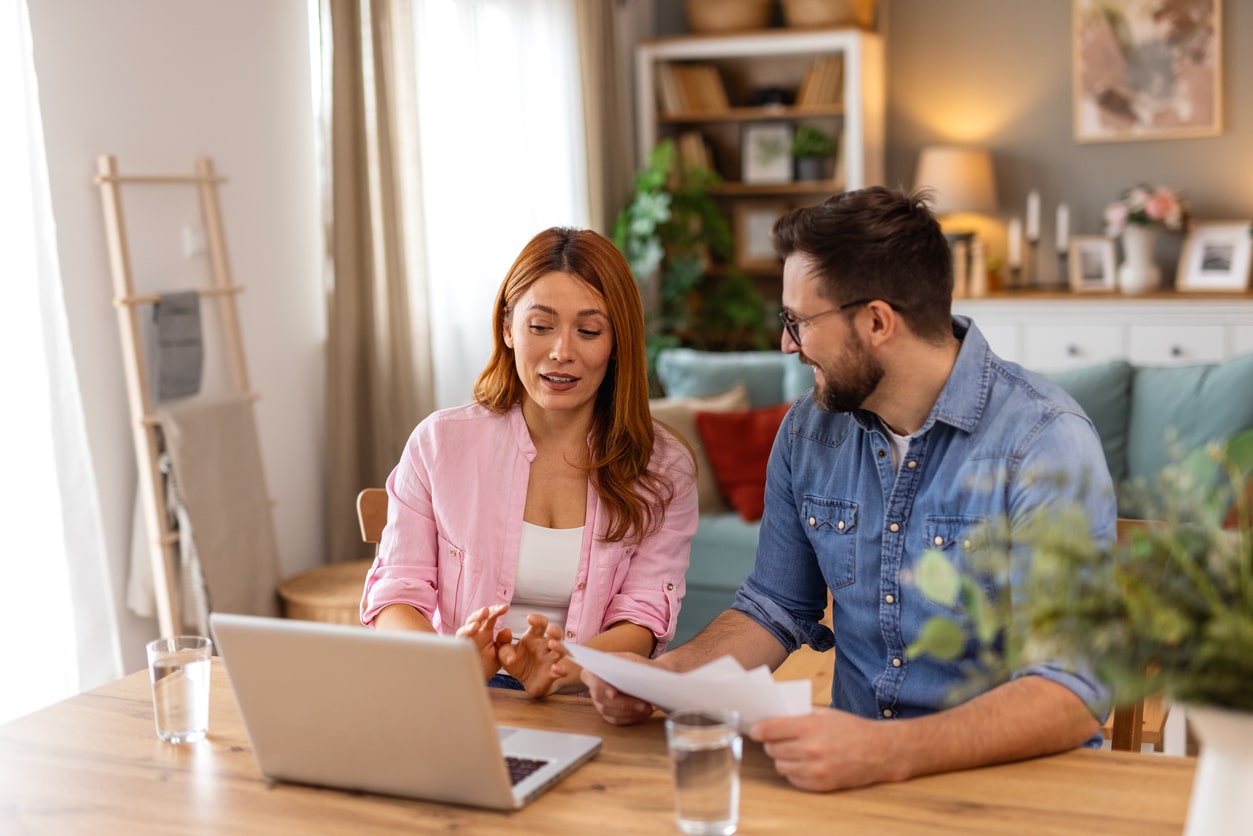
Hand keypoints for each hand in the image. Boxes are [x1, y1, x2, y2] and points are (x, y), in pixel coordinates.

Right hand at [455, 604, 510, 680]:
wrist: (474, 680)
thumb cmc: (486, 665)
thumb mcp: (499, 653)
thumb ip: (503, 642)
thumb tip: (506, 629)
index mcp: (485, 631)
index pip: (490, 617)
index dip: (497, 610)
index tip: (505, 607)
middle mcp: (474, 633)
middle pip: (476, 618)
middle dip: (481, 614)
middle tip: (487, 610)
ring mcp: (465, 640)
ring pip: (465, 628)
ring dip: (471, 625)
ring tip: (478, 624)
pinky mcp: (459, 649)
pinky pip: (459, 640)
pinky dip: (465, 635)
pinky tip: (471, 632)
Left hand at [497, 613, 565, 697]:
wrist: (525, 681)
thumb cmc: (518, 662)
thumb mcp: (505, 653)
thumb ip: (502, 643)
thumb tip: (506, 631)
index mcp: (534, 637)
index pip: (539, 624)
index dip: (537, 619)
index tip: (530, 618)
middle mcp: (545, 646)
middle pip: (556, 633)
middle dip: (555, 630)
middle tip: (550, 630)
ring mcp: (551, 659)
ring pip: (562, 650)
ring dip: (559, 646)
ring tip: (552, 644)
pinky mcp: (554, 673)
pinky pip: (562, 670)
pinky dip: (561, 669)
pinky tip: (555, 668)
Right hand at [573, 656, 657, 725]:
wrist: (651, 678)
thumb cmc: (642, 667)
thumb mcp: (637, 661)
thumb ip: (630, 666)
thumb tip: (626, 675)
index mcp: (597, 667)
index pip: (588, 676)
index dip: (599, 685)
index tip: (614, 693)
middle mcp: (595, 685)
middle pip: (600, 697)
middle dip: (623, 703)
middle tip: (643, 704)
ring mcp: (600, 701)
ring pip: (608, 710)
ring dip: (629, 711)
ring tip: (648, 708)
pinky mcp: (609, 714)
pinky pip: (616, 719)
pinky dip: (631, 717)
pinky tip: (643, 713)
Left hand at [749, 708, 895, 791]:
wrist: (879, 751)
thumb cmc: (853, 729)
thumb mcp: (825, 713)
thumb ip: (799, 715)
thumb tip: (774, 716)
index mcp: (810, 726)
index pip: (769, 729)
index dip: (757, 729)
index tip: (754, 730)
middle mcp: (810, 749)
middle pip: (772, 749)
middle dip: (771, 743)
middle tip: (777, 739)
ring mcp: (815, 769)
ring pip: (780, 766)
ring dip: (782, 758)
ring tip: (792, 751)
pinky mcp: (820, 784)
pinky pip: (793, 779)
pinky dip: (794, 771)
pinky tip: (803, 763)